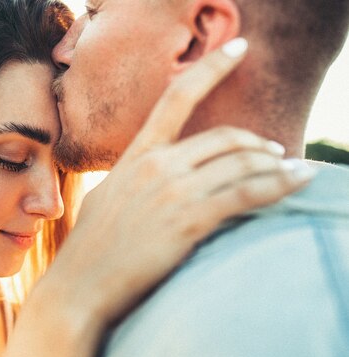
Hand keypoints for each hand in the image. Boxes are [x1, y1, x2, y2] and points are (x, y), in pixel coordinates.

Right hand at [43, 37, 313, 328]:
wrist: (78, 288)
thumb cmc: (90, 250)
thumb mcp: (106, 199)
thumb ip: (134, 178)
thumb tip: (157, 171)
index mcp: (135, 156)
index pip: (175, 99)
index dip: (211, 68)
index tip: (239, 49)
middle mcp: (155, 166)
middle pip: (224, 138)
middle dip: (258, 143)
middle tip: (276, 153)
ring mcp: (172, 192)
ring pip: (242, 162)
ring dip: (277, 164)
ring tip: (293, 171)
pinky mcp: (189, 221)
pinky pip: (248, 193)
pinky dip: (281, 185)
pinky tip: (298, 182)